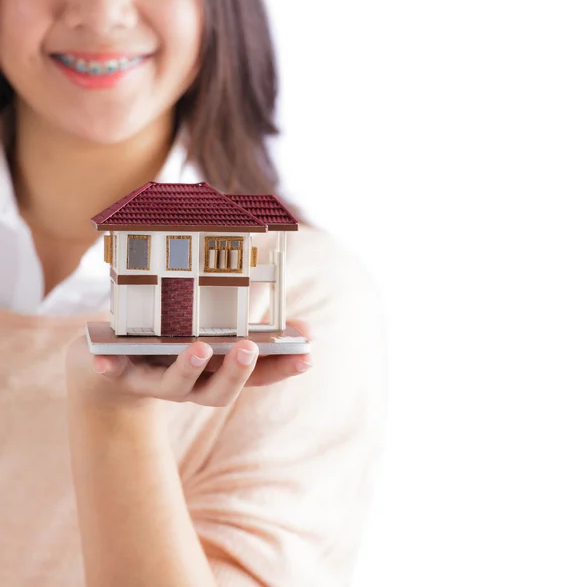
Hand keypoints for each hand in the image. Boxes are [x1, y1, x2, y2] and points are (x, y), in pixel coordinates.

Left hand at [65, 321, 311, 407]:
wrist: (110, 368)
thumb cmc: (169, 347)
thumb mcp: (212, 336)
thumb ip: (249, 328)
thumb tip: (305, 327)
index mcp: (214, 374)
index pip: (254, 377)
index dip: (281, 368)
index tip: (307, 355)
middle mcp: (190, 386)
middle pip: (217, 393)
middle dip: (235, 372)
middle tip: (250, 348)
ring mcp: (154, 382)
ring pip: (174, 386)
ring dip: (188, 369)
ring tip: (199, 348)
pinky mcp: (119, 372)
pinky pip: (114, 371)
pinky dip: (110, 365)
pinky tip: (104, 358)